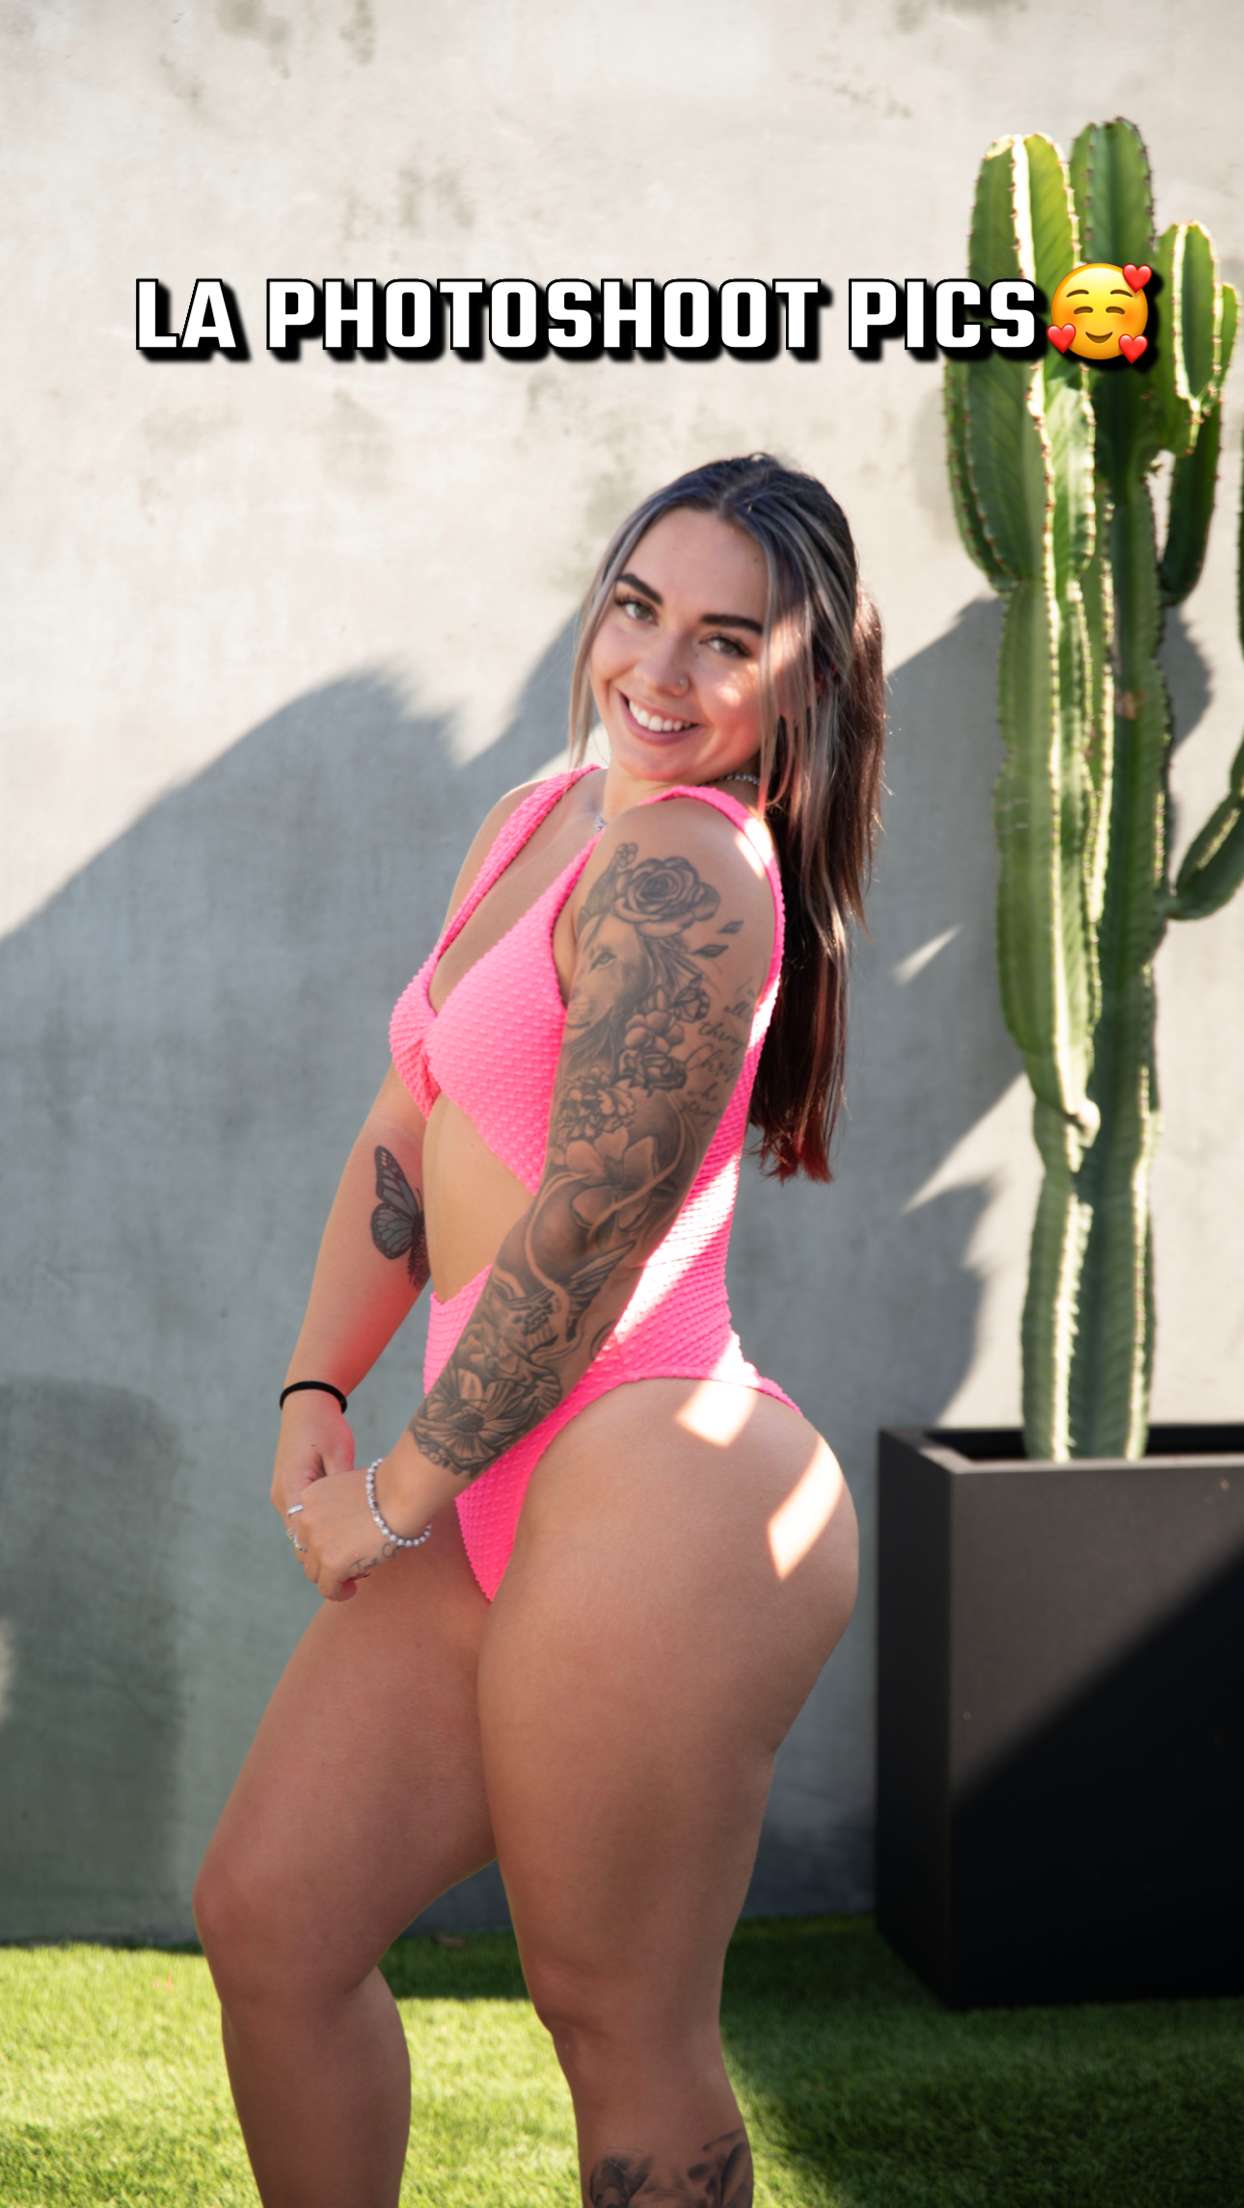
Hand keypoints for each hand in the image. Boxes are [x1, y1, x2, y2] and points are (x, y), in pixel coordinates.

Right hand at [271, 1393, 362, 1595]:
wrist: (306, 1403)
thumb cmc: (325, 1426)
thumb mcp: (340, 1453)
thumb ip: (343, 1486)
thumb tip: (356, 1518)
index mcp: (292, 1490)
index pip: (306, 1541)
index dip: (330, 1561)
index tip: (356, 1573)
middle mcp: (282, 1497)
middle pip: (302, 1545)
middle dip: (329, 1561)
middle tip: (363, 1569)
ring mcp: (283, 1494)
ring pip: (302, 1537)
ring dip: (325, 1549)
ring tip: (358, 1558)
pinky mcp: (291, 1490)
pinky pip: (303, 1523)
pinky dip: (321, 1535)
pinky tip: (346, 1537)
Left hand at [286, 1462, 401, 1603]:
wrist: (401, 1494)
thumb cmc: (388, 1488)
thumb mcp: (349, 1490)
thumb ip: (336, 1508)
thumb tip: (342, 1530)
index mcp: (309, 1496)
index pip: (303, 1528)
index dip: (319, 1540)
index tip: (337, 1545)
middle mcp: (306, 1519)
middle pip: (305, 1552)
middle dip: (322, 1559)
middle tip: (345, 1562)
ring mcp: (316, 1542)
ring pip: (314, 1572)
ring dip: (330, 1576)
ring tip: (352, 1576)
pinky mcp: (331, 1563)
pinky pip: (328, 1589)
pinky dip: (339, 1592)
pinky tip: (352, 1590)